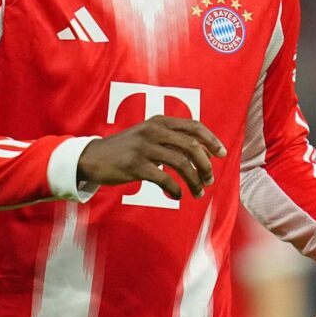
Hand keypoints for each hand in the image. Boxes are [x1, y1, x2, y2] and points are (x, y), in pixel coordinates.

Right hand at [77, 115, 226, 199]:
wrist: (93, 157)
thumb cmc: (126, 149)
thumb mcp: (147, 135)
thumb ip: (170, 138)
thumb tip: (200, 151)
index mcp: (159, 121)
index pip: (194, 126)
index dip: (211, 140)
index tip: (222, 154)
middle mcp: (153, 131)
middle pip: (191, 146)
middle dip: (205, 165)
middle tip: (209, 179)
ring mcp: (144, 147)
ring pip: (181, 163)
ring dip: (194, 181)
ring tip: (197, 192)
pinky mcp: (135, 165)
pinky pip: (164, 178)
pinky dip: (176, 189)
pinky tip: (177, 195)